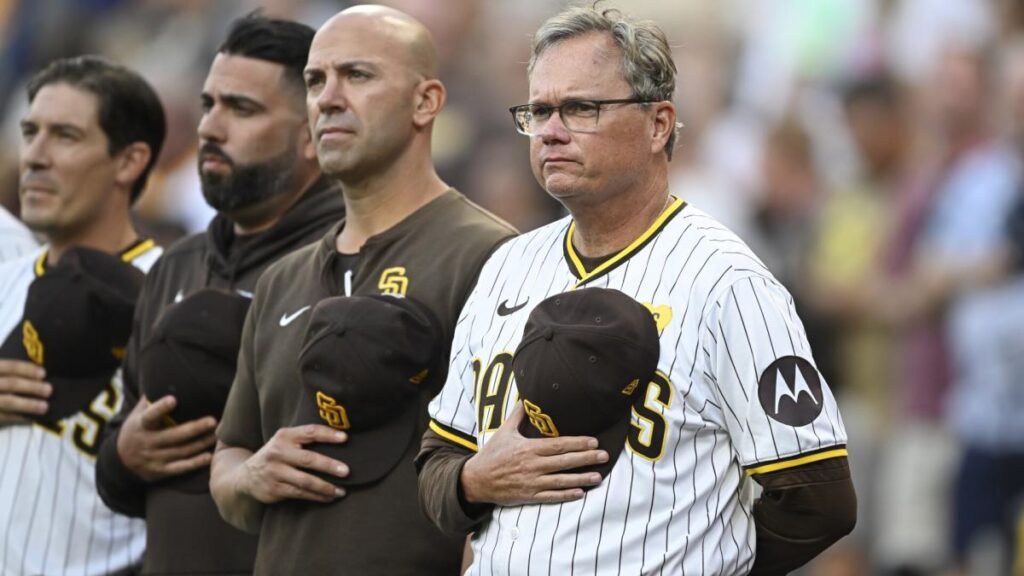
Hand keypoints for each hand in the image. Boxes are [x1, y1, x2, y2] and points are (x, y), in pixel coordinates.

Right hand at [0, 359, 49, 425]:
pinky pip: (4, 417)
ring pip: (8, 401)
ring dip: (28, 404)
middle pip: (10, 384)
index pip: (8, 366)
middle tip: (49, 390)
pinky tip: (32, 418)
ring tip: (45, 407)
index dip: (26, 369)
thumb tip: (38, 375)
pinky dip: (19, 417)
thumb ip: (8, 374)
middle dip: (31, 387)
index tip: (43, 373)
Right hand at [117, 395, 217, 481]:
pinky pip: (179, 468)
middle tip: (213, 421)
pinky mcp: (160, 471)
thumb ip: (150, 400)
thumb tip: (163, 375)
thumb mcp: (137, 415)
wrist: (120, 461)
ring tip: (217, 435)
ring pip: (180, 451)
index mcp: (140, 425)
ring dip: (200, 444)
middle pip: (172, 436)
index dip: (160, 408)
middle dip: (194, 428)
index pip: (149, 416)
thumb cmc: (137, 429)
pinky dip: (194, 463)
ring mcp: (153, 458)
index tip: (173, 399)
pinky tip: (208, 457)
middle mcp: (146, 443)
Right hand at [238, 425, 348, 503]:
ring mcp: (275, 472)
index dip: (328, 434)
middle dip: (329, 465)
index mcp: (285, 436)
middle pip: (308, 459)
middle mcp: (278, 452)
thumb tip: (341, 440)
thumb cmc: (276, 455)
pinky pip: (300, 493)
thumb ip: (304, 439)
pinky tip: (329, 497)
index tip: (345, 438)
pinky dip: (317, 496)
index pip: (310, 432)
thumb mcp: (284, 441)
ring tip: (342, 491)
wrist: (245, 475)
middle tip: (347, 471)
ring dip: (326, 487)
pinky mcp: (274, 489)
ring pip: (305, 481)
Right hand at [460, 402, 606, 505]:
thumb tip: (526, 398)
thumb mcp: (504, 432)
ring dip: (581, 479)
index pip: (558, 445)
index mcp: (528, 448)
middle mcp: (532, 465)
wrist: (476, 480)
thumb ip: (518, 415)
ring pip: (561, 480)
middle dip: (586, 458)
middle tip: (604, 456)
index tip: (594, 441)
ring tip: (598, 476)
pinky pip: (551, 496)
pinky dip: (566, 495)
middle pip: (564, 461)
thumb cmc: (492, 454)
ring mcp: (531, 482)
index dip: (577, 443)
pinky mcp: (529, 496)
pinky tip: (580, 493)